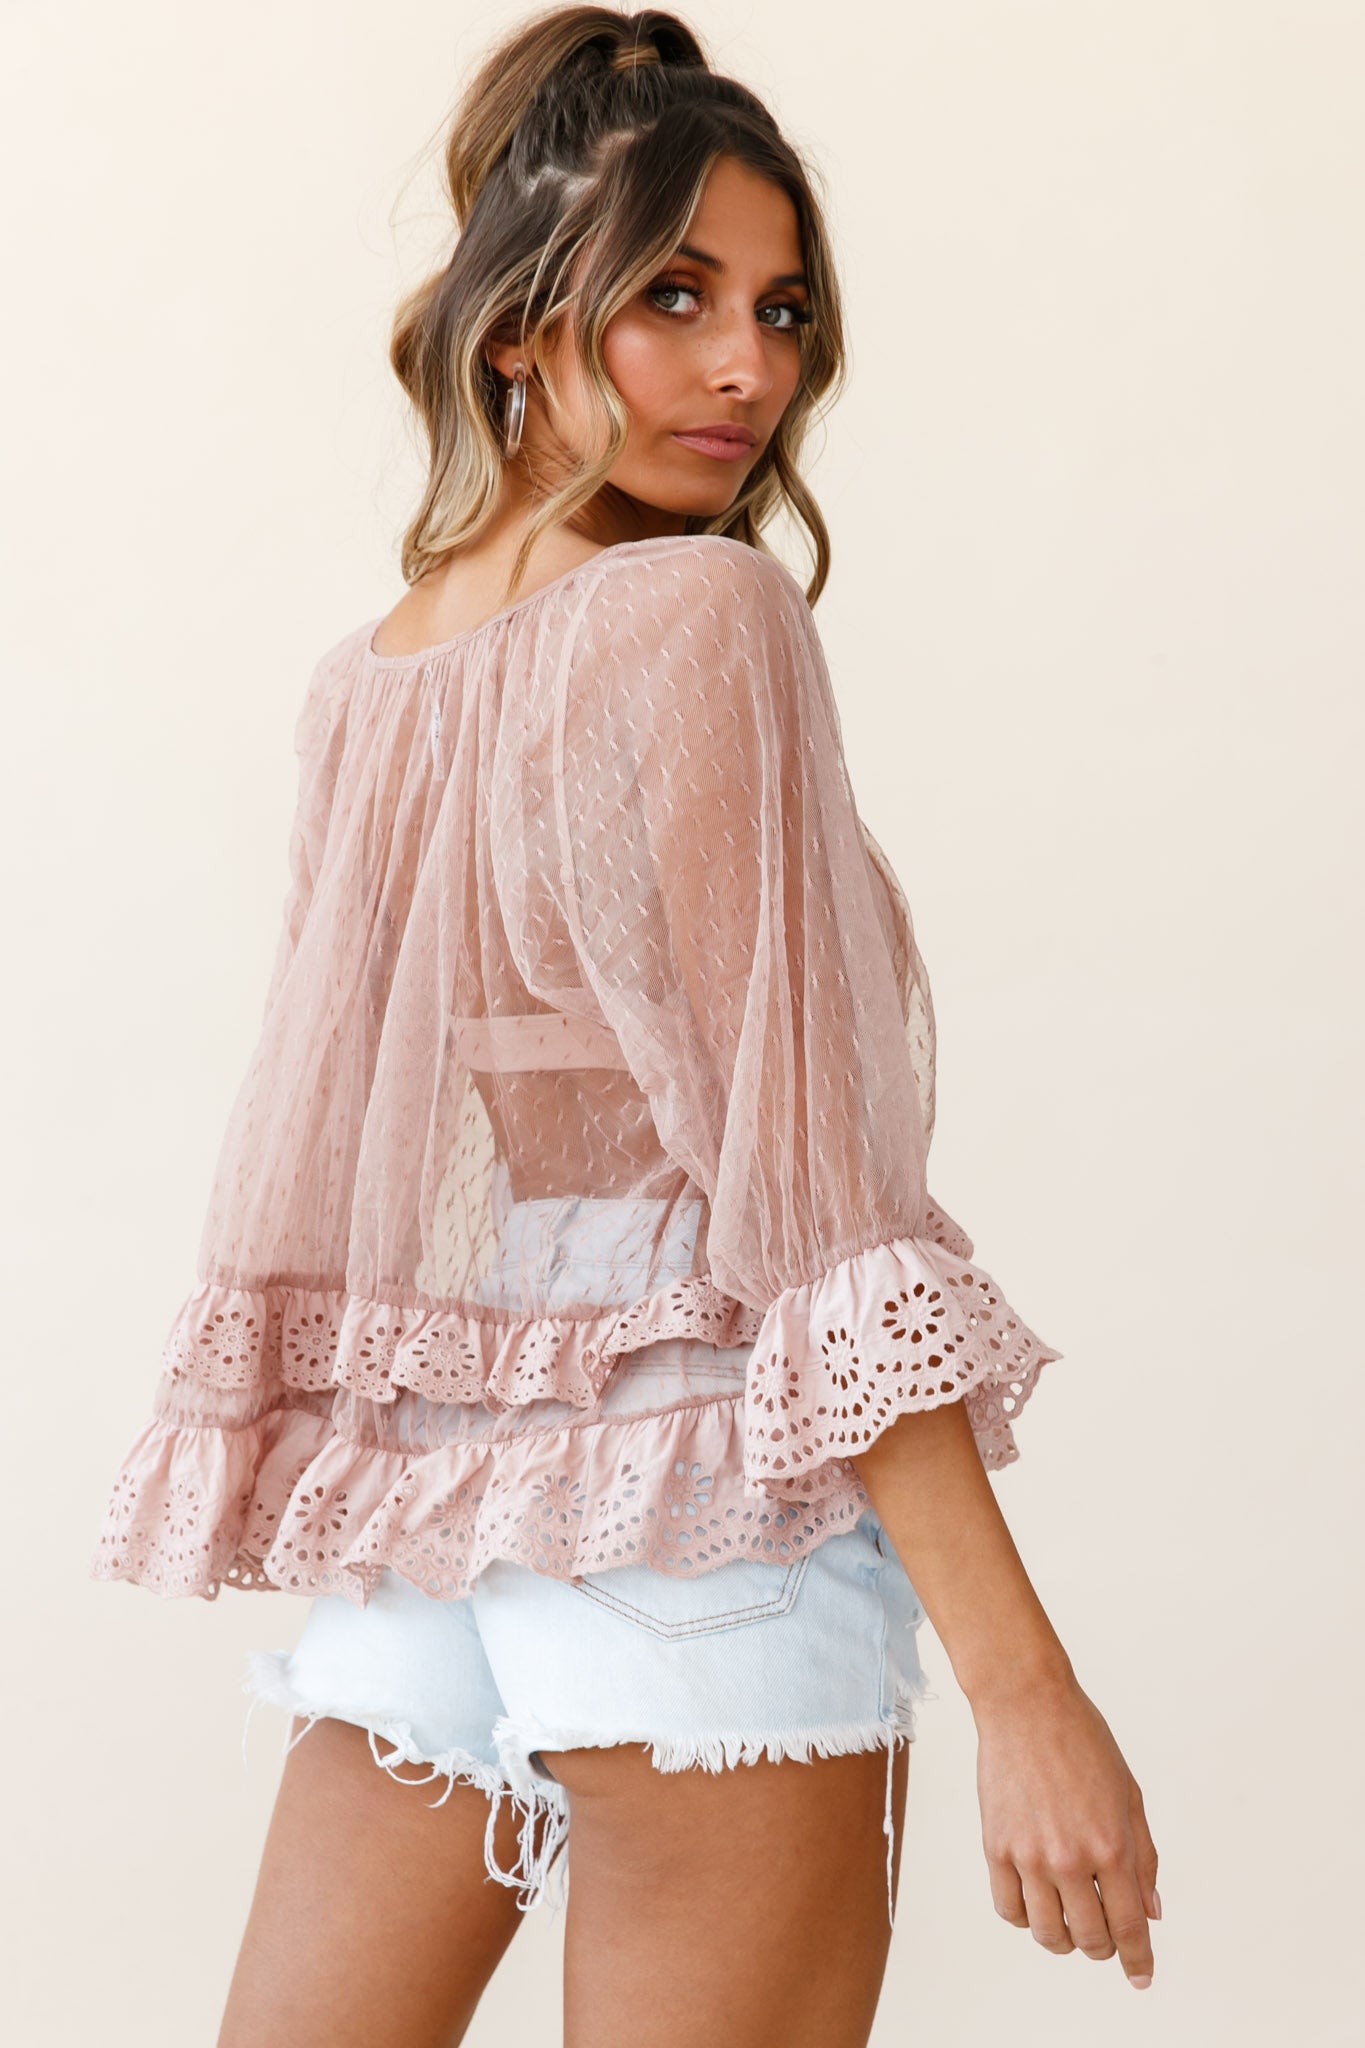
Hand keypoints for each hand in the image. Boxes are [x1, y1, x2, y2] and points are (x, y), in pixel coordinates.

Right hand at [973, 1668, 1159, 1989]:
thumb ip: (1144, 1857)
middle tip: (1106, 1939)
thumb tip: (1150, 1913)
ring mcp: (1029, 1855)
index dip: (1138, 1961)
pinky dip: (1025, 1918)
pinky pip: (1009, 1909)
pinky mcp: (995, 1847)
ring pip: (1047, 1934)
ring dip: (1063, 1939)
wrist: (1026, 1704)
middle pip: (1089, 1939)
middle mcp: (1070, 1859)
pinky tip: (1037, 1901)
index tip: (1141, 1977)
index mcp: (1111, 1846)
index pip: (1129, 1928)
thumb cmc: (1084, 1742)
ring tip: (1069, 1922)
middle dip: (1104, 1948)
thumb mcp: (1129, 1796)